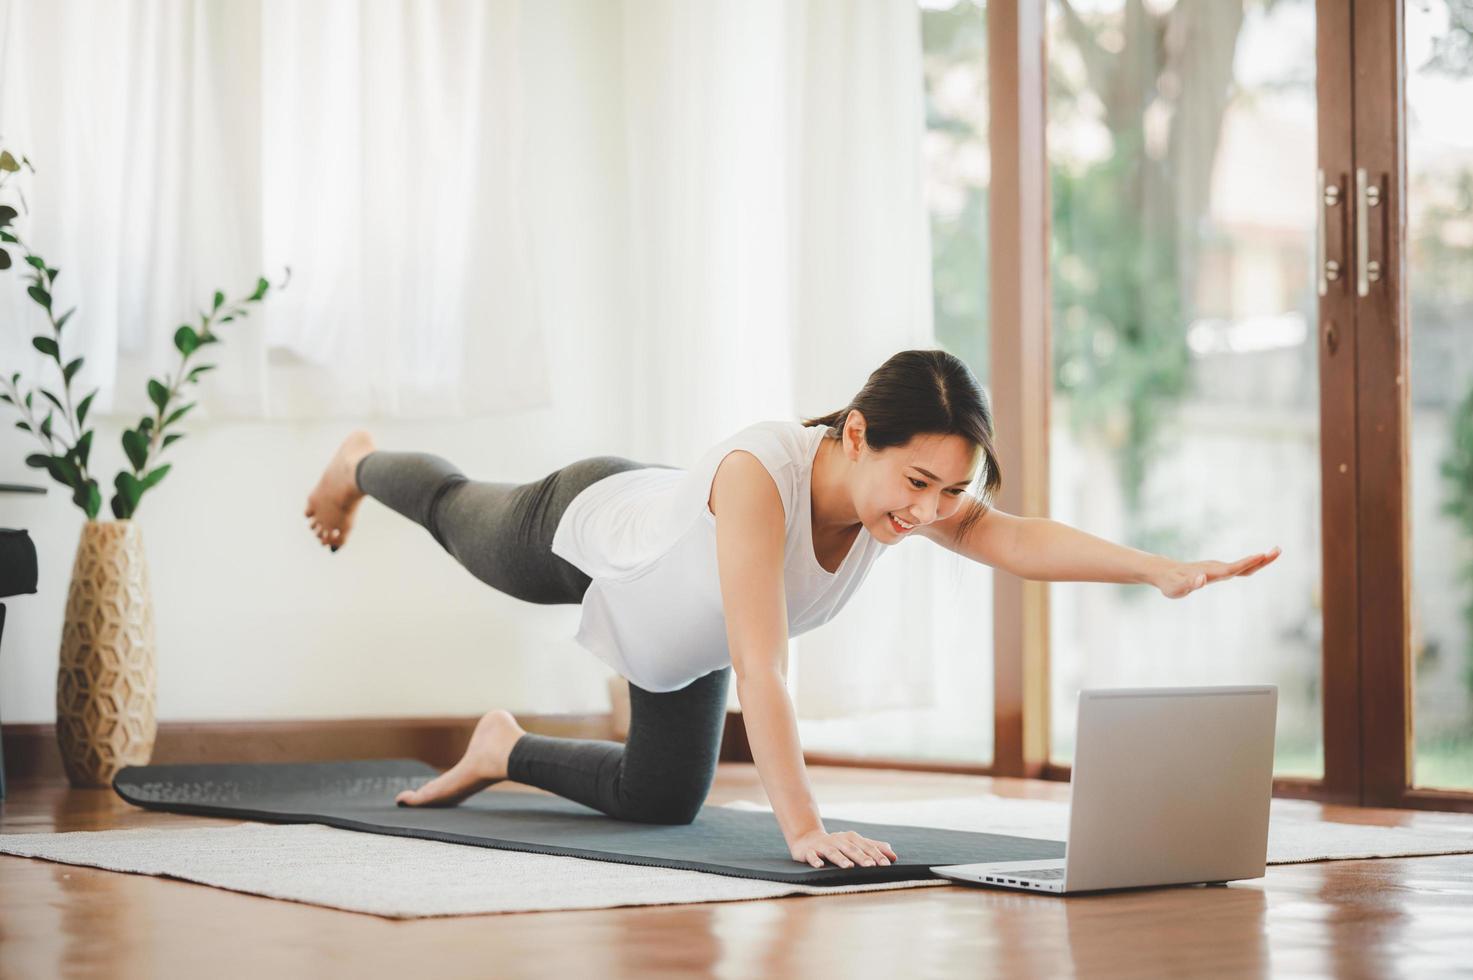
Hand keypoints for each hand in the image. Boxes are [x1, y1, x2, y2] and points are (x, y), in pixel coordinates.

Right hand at [790, 828, 898, 868]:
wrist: (808, 839)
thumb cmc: (836, 844)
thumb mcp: (855, 844)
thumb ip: (873, 847)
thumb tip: (893, 855)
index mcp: (850, 838)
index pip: (866, 846)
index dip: (876, 854)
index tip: (887, 864)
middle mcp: (838, 840)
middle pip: (851, 849)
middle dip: (861, 857)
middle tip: (872, 866)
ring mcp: (823, 845)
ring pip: (833, 852)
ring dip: (840, 859)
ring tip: (848, 866)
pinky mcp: (809, 851)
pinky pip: (812, 856)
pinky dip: (815, 860)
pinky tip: (820, 866)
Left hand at [1152, 546, 1281, 598]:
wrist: (1163, 572)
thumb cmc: (1169, 582)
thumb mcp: (1177, 587)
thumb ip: (1189, 584)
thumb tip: (1201, 579)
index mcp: (1211, 573)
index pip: (1233, 569)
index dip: (1248, 563)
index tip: (1262, 555)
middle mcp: (1217, 569)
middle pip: (1243, 565)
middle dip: (1261, 559)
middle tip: (1278, 550)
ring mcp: (1218, 569)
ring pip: (1242, 565)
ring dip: (1259, 560)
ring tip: (1275, 552)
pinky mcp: (1216, 571)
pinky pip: (1237, 567)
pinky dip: (1251, 564)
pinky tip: (1259, 561)